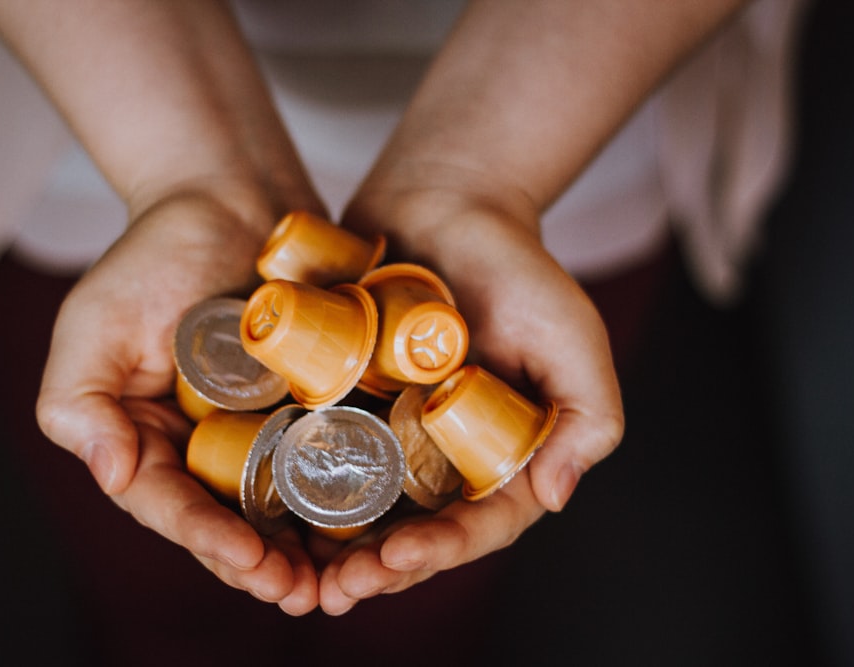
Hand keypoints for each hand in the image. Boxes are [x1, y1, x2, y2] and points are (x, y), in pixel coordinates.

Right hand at [35, 191, 320, 614]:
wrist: (229, 196)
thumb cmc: (151, 256)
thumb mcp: (92, 325)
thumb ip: (78, 404)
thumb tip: (111, 475)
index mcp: (149, 441)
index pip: (174, 506)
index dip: (208, 541)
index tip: (249, 563)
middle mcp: (208, 447)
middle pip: (234, 521)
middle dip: (264, 565)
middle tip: (301, 594)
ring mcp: (264, 428)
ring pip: (286, 505)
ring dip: (310, 548)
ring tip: (339, 580)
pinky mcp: (313, 402)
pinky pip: (332, 454)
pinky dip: (350, 492)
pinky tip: (377, 520)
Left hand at [319, 178, 623, 613]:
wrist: (445, 201)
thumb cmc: (518, 267)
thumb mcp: (573, 337)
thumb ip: (590, 417)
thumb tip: (556, 496)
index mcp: (500, 454)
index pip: (476, 524)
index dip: (440, 552)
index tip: (397, 560)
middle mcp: (442, 453)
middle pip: (411, 529)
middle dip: (377, 569)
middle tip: (336, 591)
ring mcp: (389, 428)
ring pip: (359, 505)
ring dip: (329, 549)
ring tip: (295, 574)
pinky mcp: (345, 398)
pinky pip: (318, 451)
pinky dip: (295, 486)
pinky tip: (263, 511)